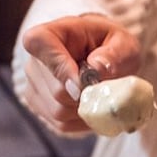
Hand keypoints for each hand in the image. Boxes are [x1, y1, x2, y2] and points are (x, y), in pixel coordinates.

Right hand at [21, 14, 141, 133]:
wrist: (105, 59)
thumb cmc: (112, 46)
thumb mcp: (124, 43)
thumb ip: (114, 53)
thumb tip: (97, 68)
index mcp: (52, 33)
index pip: (38, 43)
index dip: (60, 67)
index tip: (84, 82)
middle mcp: (35, 60)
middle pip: (56, 89)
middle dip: (86, 94)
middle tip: (107, 87)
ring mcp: (33, 85)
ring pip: (58, 111)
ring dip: (86, 108)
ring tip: (100, 94)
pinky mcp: (39, 107)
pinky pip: (61, 124)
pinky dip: (82, 120)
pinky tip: (92, 105)